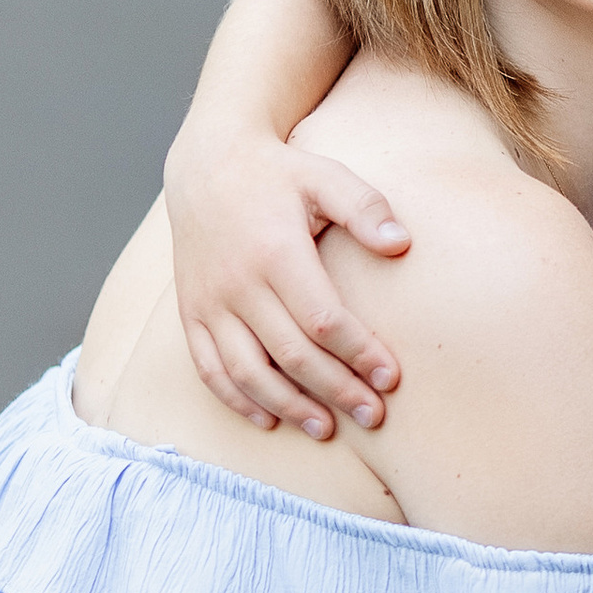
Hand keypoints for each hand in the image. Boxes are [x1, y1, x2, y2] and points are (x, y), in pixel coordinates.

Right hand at [164, 124, 407, 437]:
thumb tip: (401, 245)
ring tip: (328, 429)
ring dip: (289, 406)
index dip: (360, 353)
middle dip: (336, 390)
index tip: (392, 378)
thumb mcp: (325, 175)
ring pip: (247, 371)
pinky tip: (269, 419)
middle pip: (291, 354)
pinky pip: (209, 368)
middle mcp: (238, 284)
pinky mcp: (191, 313)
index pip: (323, 320)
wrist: (206, 163)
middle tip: (374, 416)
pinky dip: (237, 399)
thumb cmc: (278, 173)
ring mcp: (210, 302)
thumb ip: (365, 207)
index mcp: (276, 252)